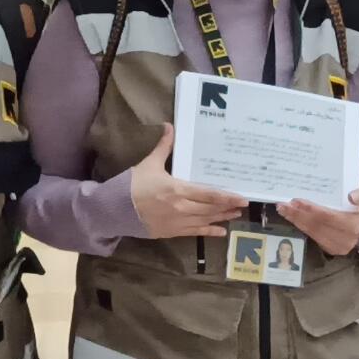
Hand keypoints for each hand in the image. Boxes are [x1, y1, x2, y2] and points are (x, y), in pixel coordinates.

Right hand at [126, 128, 247, 240]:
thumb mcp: (150, 163)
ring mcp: (177, 222)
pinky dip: (208, 231)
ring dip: (221, 218)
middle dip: (227, 207)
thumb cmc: (134, 185)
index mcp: (177, 189)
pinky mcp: (171, 232)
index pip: (208, 194)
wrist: (115, 208)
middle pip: (210, 208)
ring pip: (204, 220)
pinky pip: (194, 232)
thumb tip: (170, 126)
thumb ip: (164, 146)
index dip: (226, 196)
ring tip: (234, 215)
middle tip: (242, 205)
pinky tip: (220, 231)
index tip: (241, 197)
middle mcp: (181, 207)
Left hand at [278, 186, 358, 258]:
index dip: (311, 209)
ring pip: (312, 232)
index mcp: (354, 226)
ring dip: (296, 221)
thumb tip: (351, 197)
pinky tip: (292, 218)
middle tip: (282, 205)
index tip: (295, 200)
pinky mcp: (330, 249)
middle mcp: (345, 240)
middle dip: (298, 215)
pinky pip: (313, 236)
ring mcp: (337, 247)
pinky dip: (301, 226)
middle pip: (316, 225)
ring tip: (283, 210)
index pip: (328, 216)